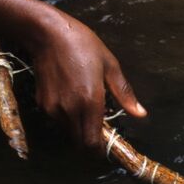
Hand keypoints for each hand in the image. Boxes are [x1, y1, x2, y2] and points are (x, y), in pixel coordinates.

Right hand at [26, 9, 147, 153]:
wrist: (48, 34)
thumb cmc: (83, 45)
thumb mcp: (109, 65)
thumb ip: (124, 93)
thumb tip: (141, 114)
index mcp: (90, 101)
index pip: (92, 143)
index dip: (100, 149)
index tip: (107, 143)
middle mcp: (70, 110)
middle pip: (79, 143)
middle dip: (90, 141)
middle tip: (99, 126)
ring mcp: (53, 108)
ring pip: (68, 132)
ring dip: (78, 128)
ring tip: (84, 106)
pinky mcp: (42, 104)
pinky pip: (57, 120)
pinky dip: (65, 117)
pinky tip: (70, 96)